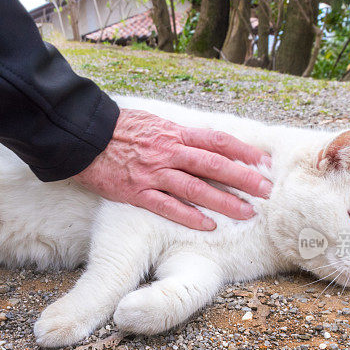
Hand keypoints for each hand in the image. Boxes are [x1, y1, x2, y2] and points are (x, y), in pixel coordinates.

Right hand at [73, 108, 271, 229]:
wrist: (82, 136)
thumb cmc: (119, 129)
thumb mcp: (154, 123)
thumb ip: (178, 135)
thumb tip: (203, 143)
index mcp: (175, 133)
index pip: (217, 141)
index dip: (243, 152)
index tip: (264, 162)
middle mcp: (169, 152)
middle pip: (214, 165)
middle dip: (244, 178)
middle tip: (266, 190)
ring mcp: (154, 173)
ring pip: (196, 188)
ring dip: (224, 201)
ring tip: (246, 213)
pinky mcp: (137, 192)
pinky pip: (167, 206)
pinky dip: (189, 216)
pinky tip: (208, 226)